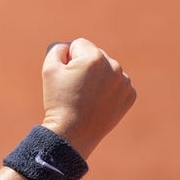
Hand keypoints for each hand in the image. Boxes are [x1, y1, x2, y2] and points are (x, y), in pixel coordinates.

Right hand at [40, 38, 135, 157]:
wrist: (73, 134)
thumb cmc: (58, 101)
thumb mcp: (49, 69)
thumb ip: (57, 49)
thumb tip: (67, 46)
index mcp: (94, 57)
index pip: (79, 45)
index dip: (68, 59)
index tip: (66, 77)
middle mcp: (114, 66)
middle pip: (95, 56)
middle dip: (85, 67)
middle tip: (75, 89)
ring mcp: (124, 82)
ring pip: (107, 69)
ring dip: (98, 77)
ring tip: (86, 96)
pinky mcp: (130, 96)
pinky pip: (117, 84)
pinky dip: (108, 90)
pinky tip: (98, 102)